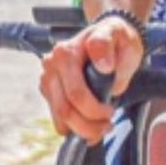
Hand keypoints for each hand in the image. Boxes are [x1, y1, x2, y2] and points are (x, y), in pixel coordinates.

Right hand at [39, 17, 145, 143]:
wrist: (111, 38)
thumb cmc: (116, 38)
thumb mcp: (118, 34)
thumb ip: (105, 45)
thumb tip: (103, 65)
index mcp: (65, 52)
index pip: (75, 93)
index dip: (94, 109)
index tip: (111, 110)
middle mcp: (51, 65)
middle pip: (65, 108)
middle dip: (88, 125)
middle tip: (108, 126)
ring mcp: (48, 79)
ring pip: (60, 117)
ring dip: (82, 130)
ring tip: (102, 128)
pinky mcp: (49, 91)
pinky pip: (58, 118)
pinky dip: (74, 128)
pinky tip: (90, 126)